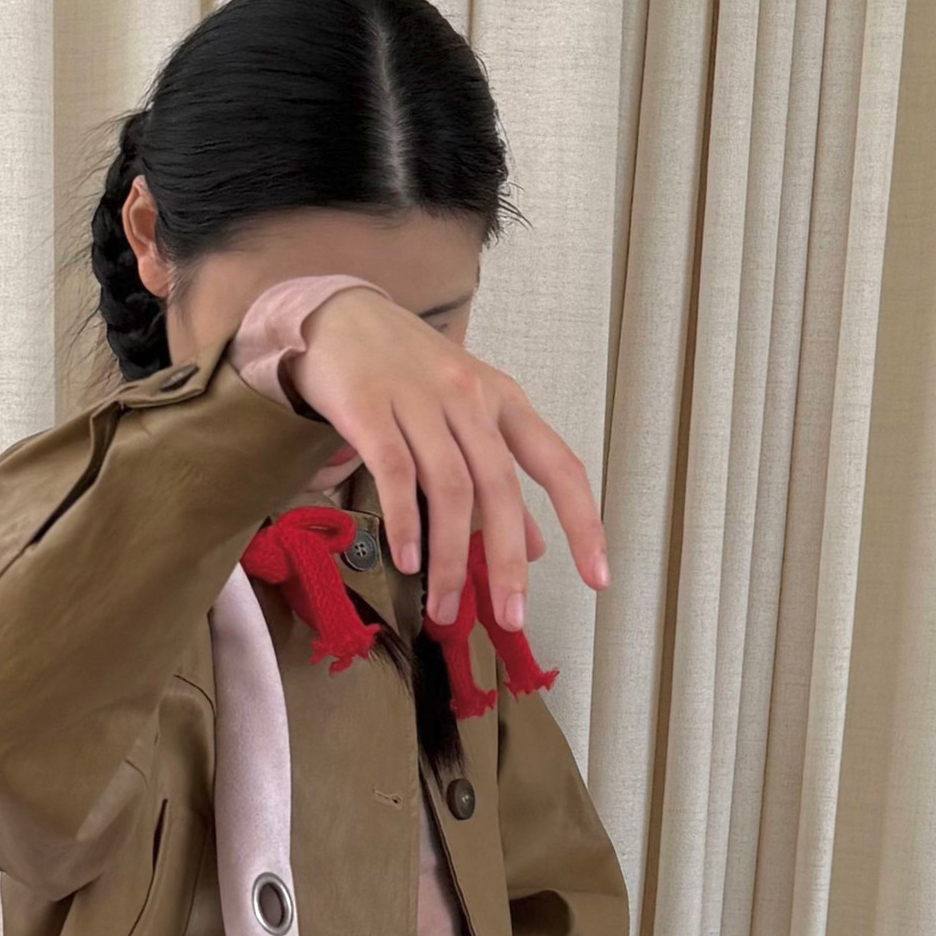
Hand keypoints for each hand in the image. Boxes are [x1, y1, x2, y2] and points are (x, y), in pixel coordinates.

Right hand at [285, 286, 608, 631]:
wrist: (338, 317)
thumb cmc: (406, 373)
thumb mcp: (465, 417)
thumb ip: (499, 480)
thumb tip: (538, 547)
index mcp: (504, 401)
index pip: (558, 466)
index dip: (583, 523)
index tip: (597, 577)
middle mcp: (470, 397)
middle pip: (501, 488)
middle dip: (508, 562)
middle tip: (511, 618)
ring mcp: (420, 400)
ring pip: (449, 489)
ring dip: (451, 558)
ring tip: (445, 608)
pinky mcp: (370, 407)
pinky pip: (395, 472)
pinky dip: (405, 521)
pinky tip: (407, 561)